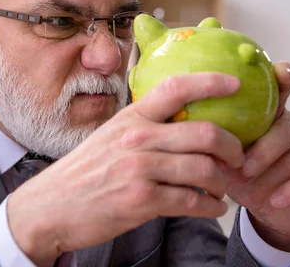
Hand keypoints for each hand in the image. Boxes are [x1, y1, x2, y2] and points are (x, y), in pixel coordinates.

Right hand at [7, 73, 244, 266]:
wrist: (51, 207)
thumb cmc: (85, 171)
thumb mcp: (110, 136)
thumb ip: (143, 126)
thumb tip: (181, 119)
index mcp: (131, 118)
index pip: (176, 88)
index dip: (210, 81)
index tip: (235, 83)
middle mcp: (137, 139)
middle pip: (204, 133)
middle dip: (233, 147)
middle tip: (239, 156)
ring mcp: (139, 170)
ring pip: (204, 170)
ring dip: (223, 182)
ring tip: (224, 188)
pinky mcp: (141, 201)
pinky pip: (192, 202)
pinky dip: (211, 207)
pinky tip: (213, 208)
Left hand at [223, 62, 289, 251]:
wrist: (269, 209)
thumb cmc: (243, 177)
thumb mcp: (226, 163)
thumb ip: (218, 148)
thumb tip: (198, 138)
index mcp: (272, 113)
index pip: (281, 88)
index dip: (284, 75)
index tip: (282, 70)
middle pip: (286, 126)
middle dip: (264, 148)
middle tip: (244, 167)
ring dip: (274, 171)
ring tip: (253, 185)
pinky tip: (275, 199)